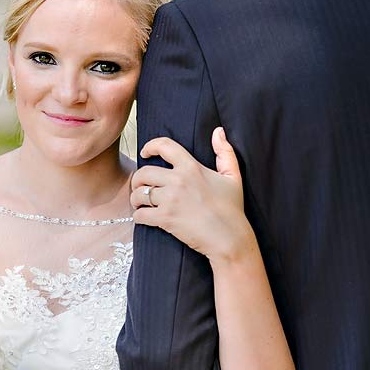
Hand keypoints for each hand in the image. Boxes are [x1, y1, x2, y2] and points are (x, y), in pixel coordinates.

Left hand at [131, 127, 253, 263]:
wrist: (229, 238)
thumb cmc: (231, 209)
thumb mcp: (233, 176)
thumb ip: (224, 152)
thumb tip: (218, 131)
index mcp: (191, 167)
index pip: (164, 146)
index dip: (150, 146)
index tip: (145, 153)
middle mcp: (178, 180)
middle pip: (143, 172)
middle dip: (138, 180)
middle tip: (140, 186)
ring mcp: (170, 199)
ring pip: (139, 193)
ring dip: (136, 199)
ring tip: (141, 203)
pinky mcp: (165, 218)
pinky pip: (140, 214)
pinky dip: (138, 216)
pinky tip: (143, 217)